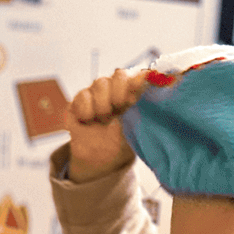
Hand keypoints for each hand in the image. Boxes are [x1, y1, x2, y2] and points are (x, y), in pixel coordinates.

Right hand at [65, 68, 150, 182]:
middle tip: (119, 107)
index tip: (139, 88)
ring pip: (100, 83)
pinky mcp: (79, 100)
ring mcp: (97, 92)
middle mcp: (117, 89)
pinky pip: (82, 96)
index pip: (141, 76)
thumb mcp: (137, 131)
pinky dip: (86, 109)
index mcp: (136, 94)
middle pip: (120, 74)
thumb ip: (144, 114)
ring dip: (103, 104)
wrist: (98, 159)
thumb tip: (154, 97)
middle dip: (120, 90)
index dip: (140, 79)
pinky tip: (88, 121)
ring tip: (103, 120)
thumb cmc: (121, 143)